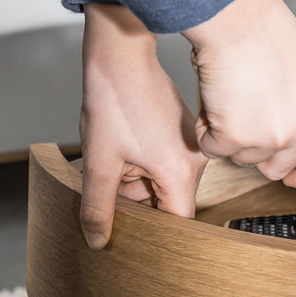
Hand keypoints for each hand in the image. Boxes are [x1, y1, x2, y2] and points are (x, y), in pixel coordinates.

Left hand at [78, 3, 207, 249]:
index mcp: (181, 172)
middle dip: (137, 199)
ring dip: (138, 180)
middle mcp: (197, 160)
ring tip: (115, 156)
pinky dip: (144, 163)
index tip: (134, 237)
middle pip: (169, 202)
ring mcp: (193, 144)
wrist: (121, 56)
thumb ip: (98, 208)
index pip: (177, 223)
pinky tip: (124, 146)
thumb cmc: (113, 103)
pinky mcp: (186, 133)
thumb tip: (98, 240)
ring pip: (165, 182)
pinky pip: (167, 163)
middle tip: (109, 182)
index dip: (154, 234)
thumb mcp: (99, 163)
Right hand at [183, 0, 295, 190]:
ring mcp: (269, 137)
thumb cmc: (262, 28)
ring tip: (229, 95)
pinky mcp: (235, 137)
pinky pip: (212, 148)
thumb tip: (282, 124)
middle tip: (244, 122)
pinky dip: (205, 130)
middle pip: (277, 168)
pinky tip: (212, 99)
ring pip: (241, 158)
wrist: (236, 15)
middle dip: (257, 152)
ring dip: (229, 135)